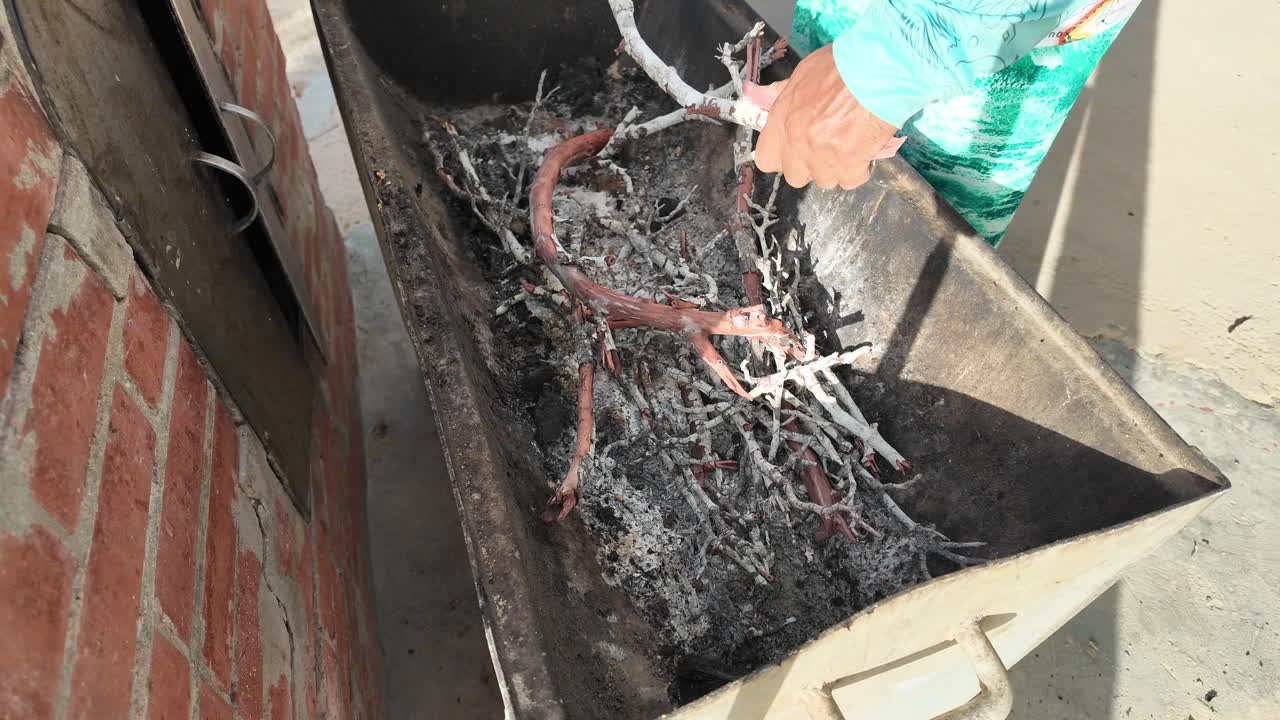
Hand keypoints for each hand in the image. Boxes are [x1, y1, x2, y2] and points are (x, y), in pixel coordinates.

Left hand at [747, 45, 905, 189]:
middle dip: (810, 165)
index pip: (765, 159)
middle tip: (826, 147)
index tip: (793, 150)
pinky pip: (850, 180)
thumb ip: (786, 94)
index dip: (781, 157)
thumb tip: (770, 99)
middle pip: (795, 176)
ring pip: (825, 180)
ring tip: (850, 144)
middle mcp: (797, 143)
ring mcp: (822, 157)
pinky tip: (865, 149)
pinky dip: (860, 169)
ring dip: (836, 167)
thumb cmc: (843, 64)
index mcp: (781, 120)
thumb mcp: (804, 72)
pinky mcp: (849, 165)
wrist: (878, 70)